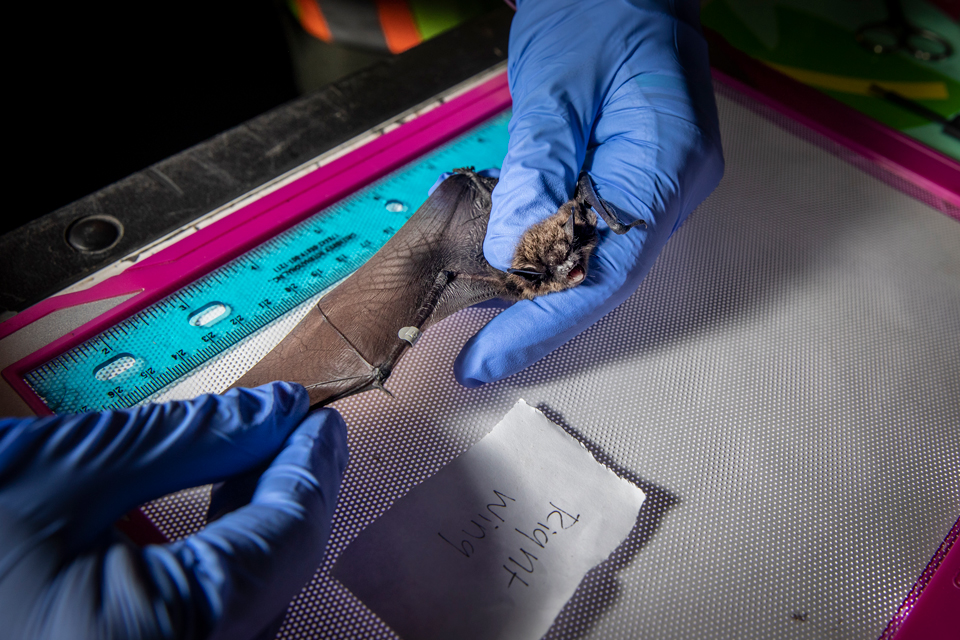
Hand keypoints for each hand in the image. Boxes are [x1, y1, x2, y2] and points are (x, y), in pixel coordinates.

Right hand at [0, 382, 347, 639]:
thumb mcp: (55, 475)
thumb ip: (183, 440)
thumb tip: (266, 412)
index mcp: (165, 636)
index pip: (286, 536)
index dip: (312, 466)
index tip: (318, 418)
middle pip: (279, 573)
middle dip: (292, 492)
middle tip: (295, 430)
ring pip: (251, 604)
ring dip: (262, 529)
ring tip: (257, 462)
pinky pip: (209, 627)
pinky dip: (222, 568)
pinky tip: (212, 522)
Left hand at [455, 0, 723, 385]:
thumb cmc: (600, 8)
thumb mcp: (558, 82)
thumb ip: (538, 165)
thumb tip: (508, 250)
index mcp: (667, 162)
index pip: (607, 271)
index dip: (546, 324)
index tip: (488, 357)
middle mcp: (673, 187)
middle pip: (607, 280)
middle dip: (539, 324)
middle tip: (476, 357)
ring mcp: (659, 186)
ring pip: (600, 266)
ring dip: (543, 301)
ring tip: (484, 333)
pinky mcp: (636, 181)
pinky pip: (594, 239)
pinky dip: (550, 266)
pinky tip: (511, 283)